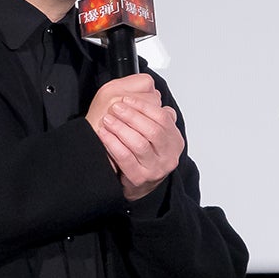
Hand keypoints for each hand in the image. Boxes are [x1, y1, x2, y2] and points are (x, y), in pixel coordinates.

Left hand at [87, 75, 184, 200]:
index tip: (127, 99)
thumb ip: (156, 114)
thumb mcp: (155, 133)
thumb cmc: (143, 154)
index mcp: (175, 141)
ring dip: (121, 128)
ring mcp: (156, 169)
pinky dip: (112, 143)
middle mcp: (169, 156)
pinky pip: (125, 157)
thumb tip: (154, 93)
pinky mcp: (140, 178)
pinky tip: (104, 133)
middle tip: (116, 107)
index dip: (144, 106)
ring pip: (139, 143)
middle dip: (132, 115)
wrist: (136, 184)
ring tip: (108, 119)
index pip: (163, 118)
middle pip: (153, 130)